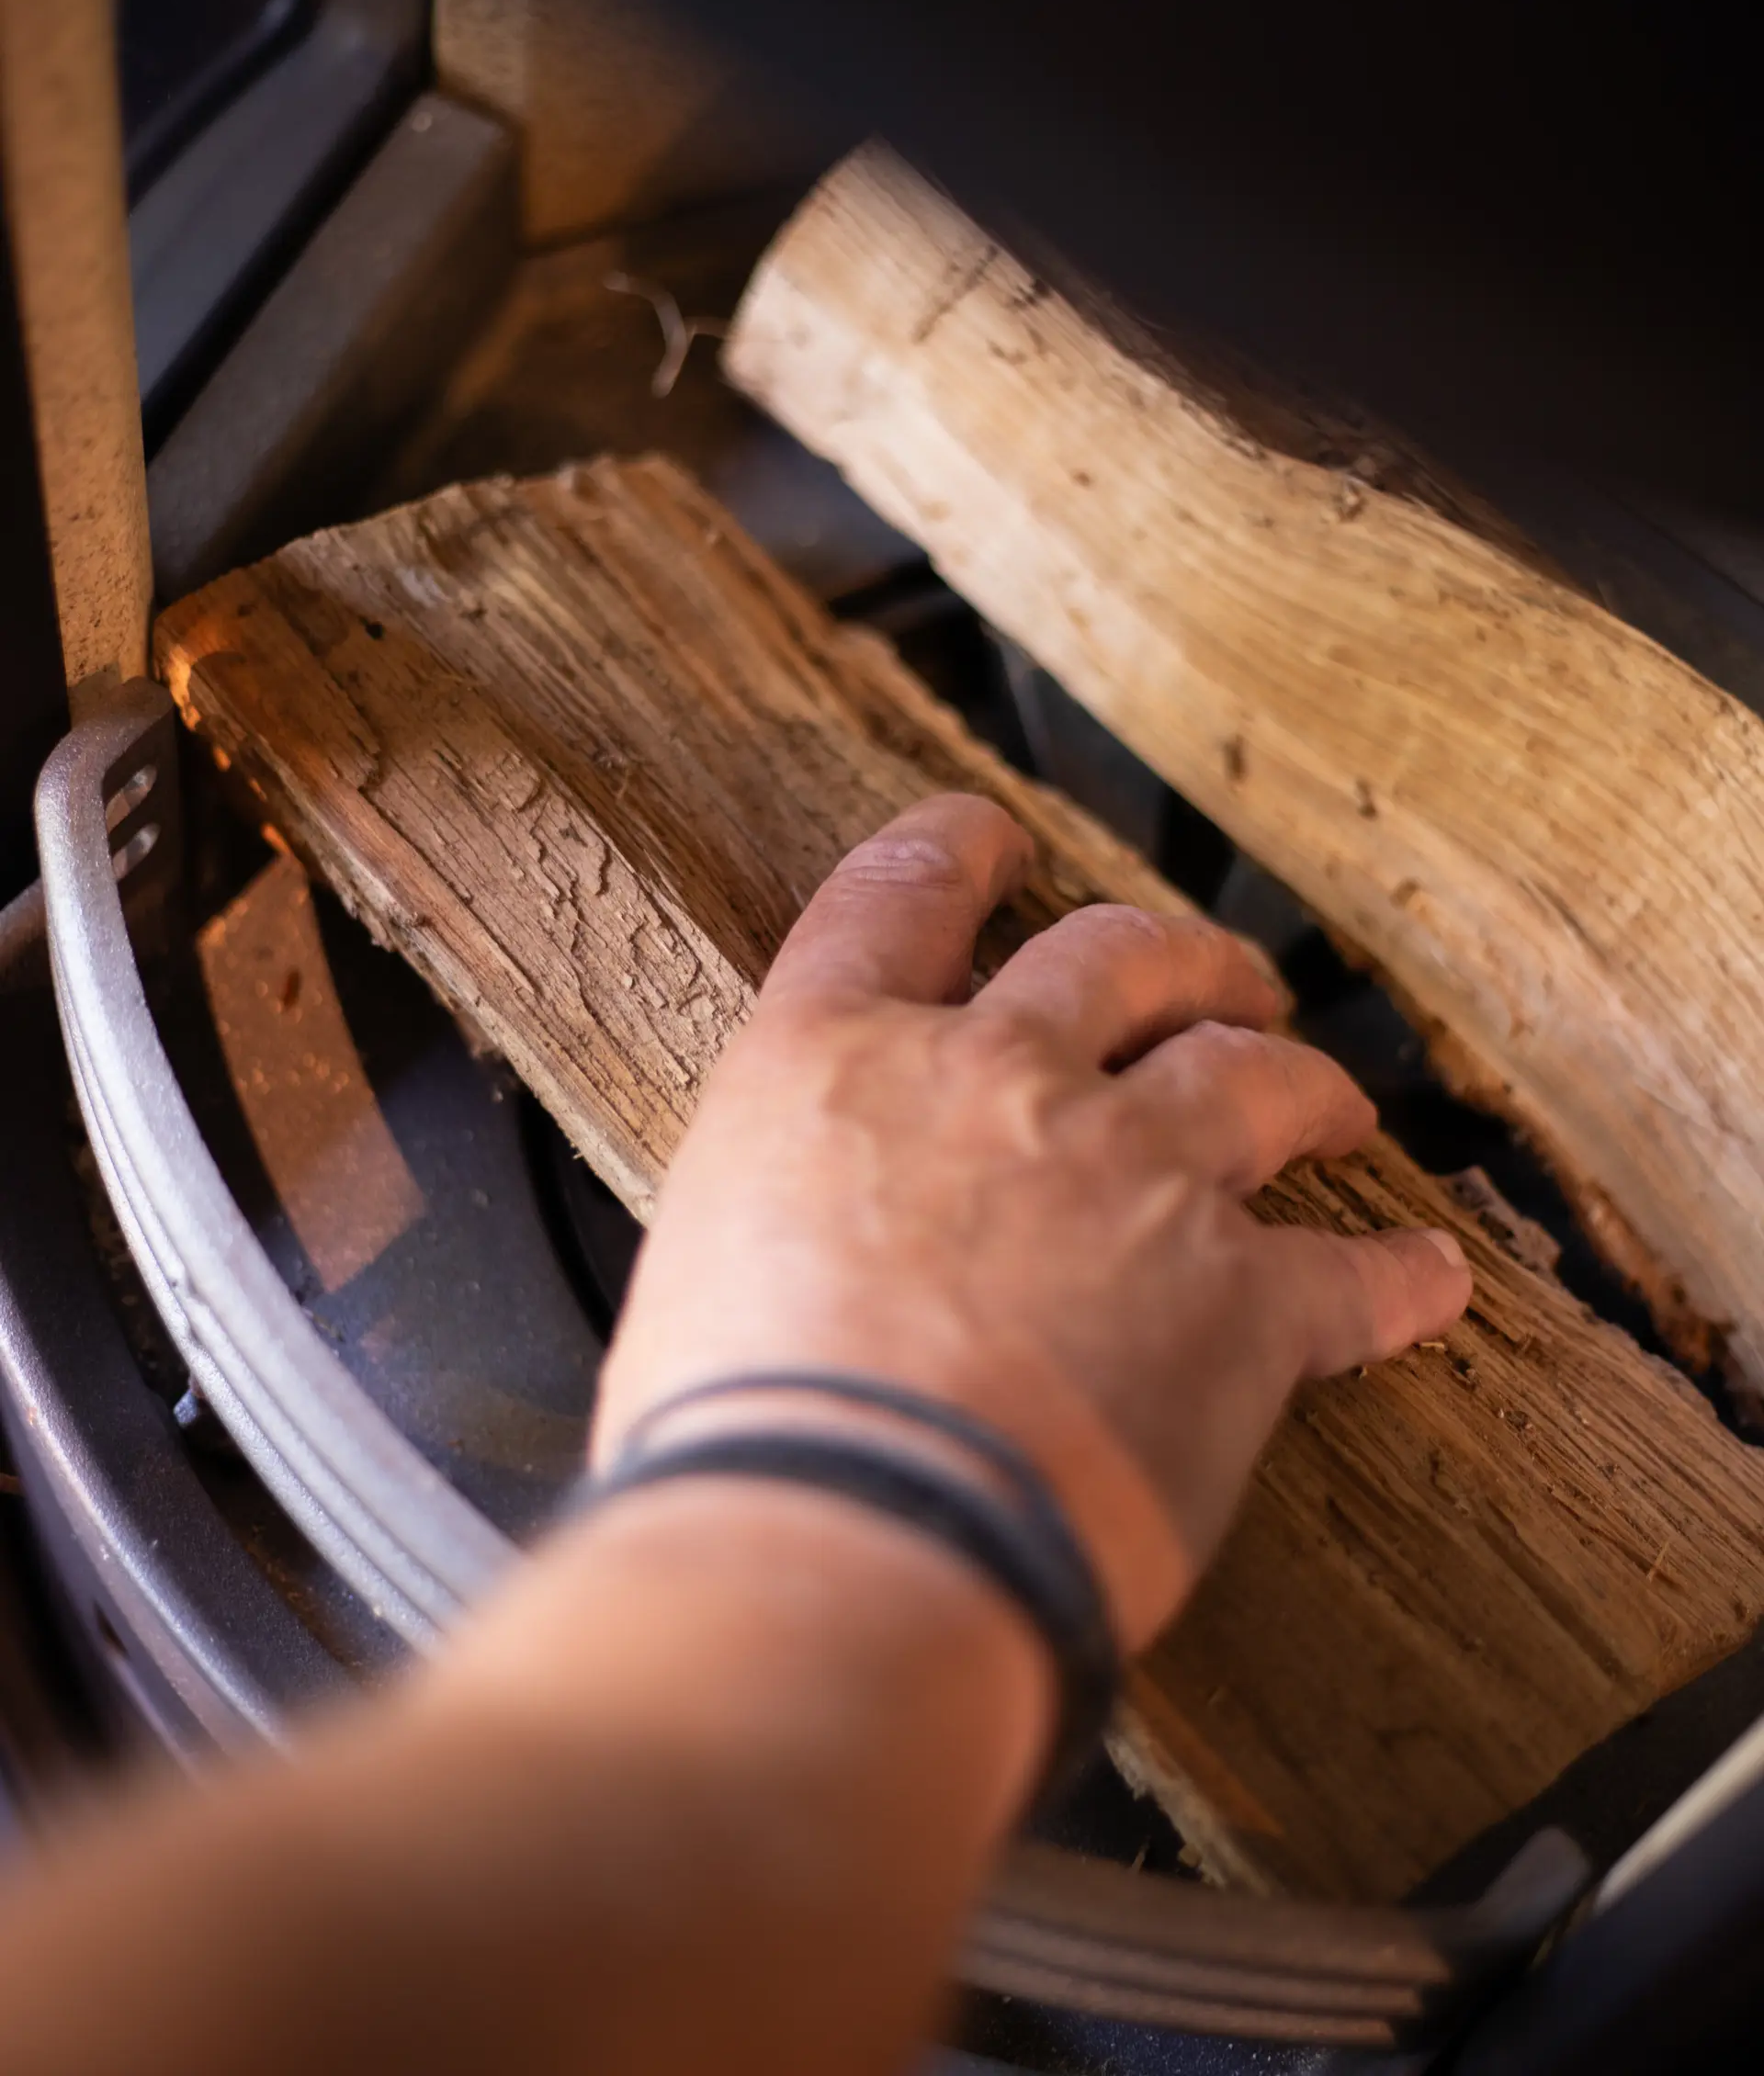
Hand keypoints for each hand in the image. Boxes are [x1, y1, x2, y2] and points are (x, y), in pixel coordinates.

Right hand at [595, 795, 1470, 1648]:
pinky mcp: (1237, 1301)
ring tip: (1328, 1099)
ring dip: (1302, 1080)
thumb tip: (809, 1257)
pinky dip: (1397, 1278)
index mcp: (840, 1059)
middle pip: (1117, 956)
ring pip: (1252, 1077)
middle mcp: (996, 1079)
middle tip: (1214, 981)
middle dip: (1179, 958)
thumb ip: (781, 1211)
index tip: (992, 838)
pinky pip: (1351, 1273)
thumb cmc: (738, 1430)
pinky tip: (1426, 1277)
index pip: (900, 897)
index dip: (956, 851)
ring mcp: (1130, 1173)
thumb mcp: (704, 1263)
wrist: (845, 1535)